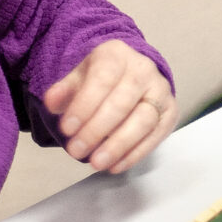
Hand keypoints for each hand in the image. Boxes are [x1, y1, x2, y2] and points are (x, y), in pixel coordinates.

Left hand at [44, 39, 176, 173]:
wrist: (130, 72)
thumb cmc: (100, 78)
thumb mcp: (78, 76)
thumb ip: (63, 89)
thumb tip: (51, 102)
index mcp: (117, 55)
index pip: (102, 80)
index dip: (84, 106)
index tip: (66, 129)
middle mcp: (144, 70)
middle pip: (123, 102)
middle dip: (97, 130)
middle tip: (76, 150)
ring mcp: (161, 91)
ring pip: (144, 120)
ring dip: (118, 145)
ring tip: (96, 163)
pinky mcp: (170, 112)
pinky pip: (156, 135)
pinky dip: (136, 153)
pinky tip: (115, 165)